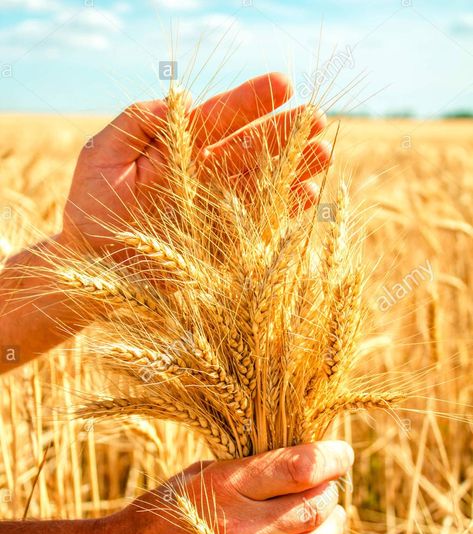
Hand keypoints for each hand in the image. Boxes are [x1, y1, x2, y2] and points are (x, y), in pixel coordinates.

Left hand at [61, 72, 329, 250]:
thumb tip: (182, 99)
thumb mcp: (101, 155)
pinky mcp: (220, 242)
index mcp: (177, 148)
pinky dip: (284, 211)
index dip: (250, 102)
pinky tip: (308, 196)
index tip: (284, 85)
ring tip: (324, 153)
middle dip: (283, 134)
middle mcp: (202, 175)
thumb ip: (135, 123)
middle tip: (319, 118)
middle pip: (249, 149)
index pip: (218, 119)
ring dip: (293, 169)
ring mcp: (215, 209)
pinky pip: (258, 223)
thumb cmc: (91, 209)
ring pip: (261, 182)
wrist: (91, 266)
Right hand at [96, 440, 351, 533]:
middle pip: (314, 507)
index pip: (300, 467)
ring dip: (334, 528)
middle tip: (331, 490)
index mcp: (225, 486)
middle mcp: (239, 528)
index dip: (332, 458)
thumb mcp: (200, 475)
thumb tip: (306, 465)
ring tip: (334, 518)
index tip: (343, 454)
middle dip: (331, 494)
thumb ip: (250, 472)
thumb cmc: (164, 513)